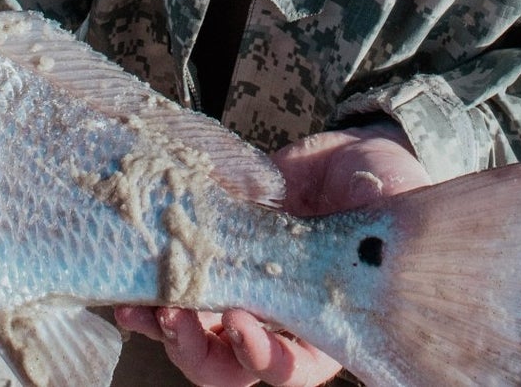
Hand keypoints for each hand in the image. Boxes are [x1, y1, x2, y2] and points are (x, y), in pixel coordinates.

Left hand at [114, 123, 431, 386]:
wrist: (351, 155)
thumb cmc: (383, 188)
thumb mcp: (390, 204)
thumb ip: (378, 229)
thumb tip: (373, 246)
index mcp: (325, 325)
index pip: (292, 367)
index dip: (262, 357)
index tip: (238, 320)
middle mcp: (279, 322)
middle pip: (231, 368)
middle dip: (196, 351)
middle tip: (176, 316)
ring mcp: (243, 296)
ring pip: (195, 340)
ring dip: (164, 331)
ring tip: (141, 308)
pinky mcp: (216, 264)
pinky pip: (178, 295)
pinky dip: (149, 300)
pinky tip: (130, 294)